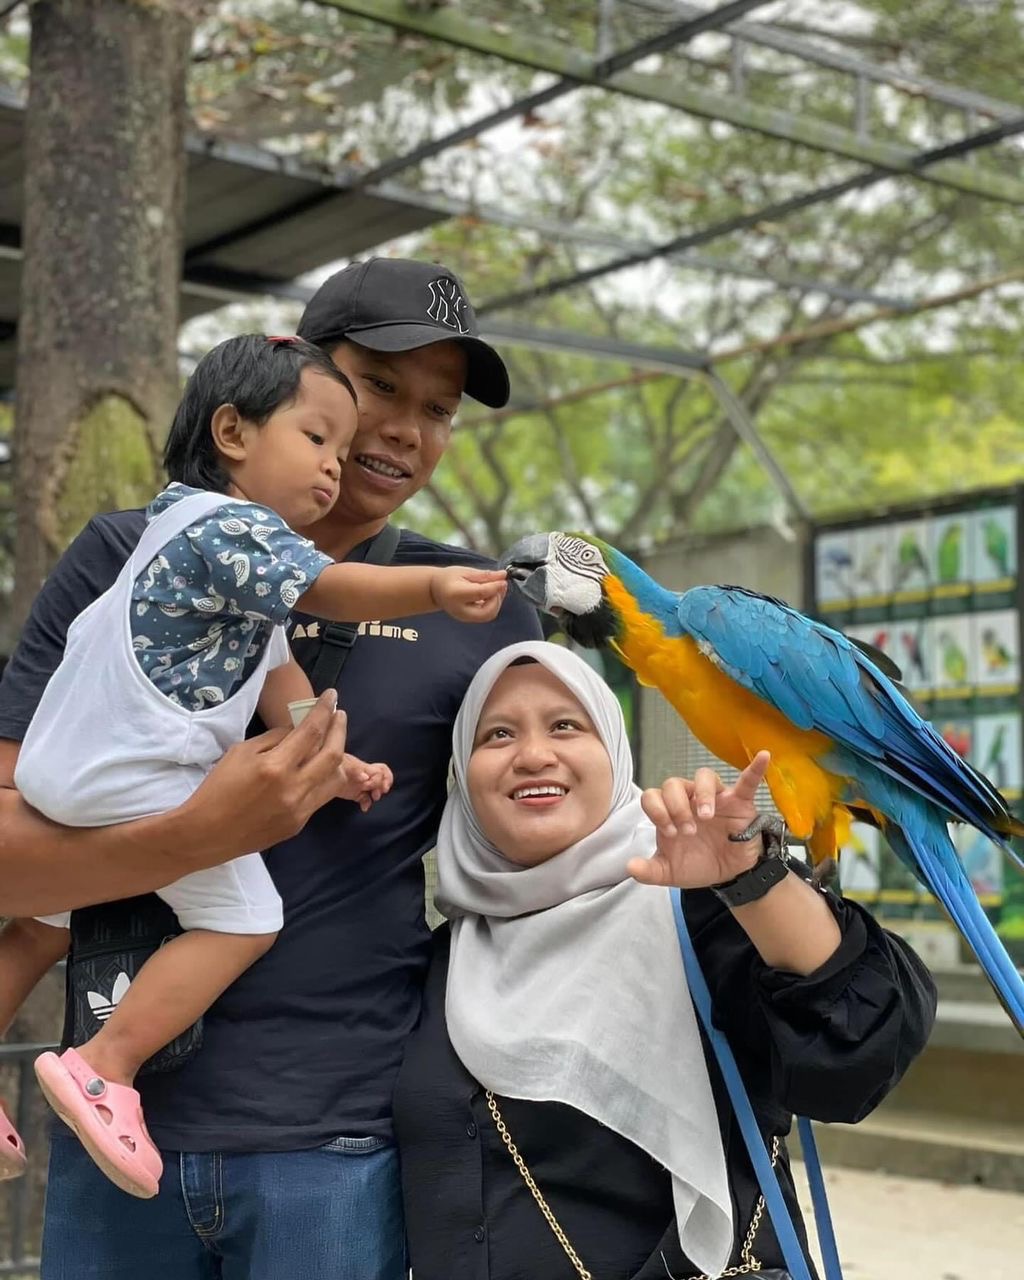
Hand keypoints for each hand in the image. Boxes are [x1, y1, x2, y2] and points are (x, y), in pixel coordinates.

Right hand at [182, 690, 349, 858]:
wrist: (207, 833)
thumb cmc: (218, 788)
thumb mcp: (241, 752)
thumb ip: (275, 739)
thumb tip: (299, 729)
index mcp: (275, 767)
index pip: (311, 732)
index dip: (324, 710)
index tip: (332, 696)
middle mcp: (294, 789)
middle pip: (333, 755)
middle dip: (340, 729)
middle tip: (338, 715)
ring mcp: (300, 810)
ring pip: (336, 779)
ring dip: (338, 757)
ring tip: (332, 743)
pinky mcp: (300, 824)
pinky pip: (321, 796)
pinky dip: (323, 778)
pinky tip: (316, 769)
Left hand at [335, 755, 393, 812]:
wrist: (318, 775)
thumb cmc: (330, 765)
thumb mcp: (341, 763)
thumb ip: (354, 769)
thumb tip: (365, 778)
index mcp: (363, 767)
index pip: (380, 770)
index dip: (380, 779)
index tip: (372, 786)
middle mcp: (364, 775)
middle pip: (382, 778)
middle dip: (383, 786)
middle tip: (377, 795)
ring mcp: (360, 785)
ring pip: (376, 789)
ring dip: (377, 794)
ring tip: (374, 799)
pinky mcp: (355, 794)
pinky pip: (366, 799)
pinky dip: (367, 803)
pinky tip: (364, 808)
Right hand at [430, 566, 507, 621]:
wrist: (435, 590)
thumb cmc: (448, 578)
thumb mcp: (465, 571)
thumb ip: (485, 575)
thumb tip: (503, 575)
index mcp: (456, 594)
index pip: (481, 593)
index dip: (495, 587)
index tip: (503, 580)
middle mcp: (460, 609)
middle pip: (487, 611)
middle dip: (498, 598)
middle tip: (500, 585)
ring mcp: (464, 617)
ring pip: (488, 615)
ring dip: (497, 602)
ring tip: (496, 588)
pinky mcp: (469, 620)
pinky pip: (486, 615)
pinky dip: (493, 605)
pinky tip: (492, 595)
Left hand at [629, 751, 770, 889]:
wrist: (730, 876)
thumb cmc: (697, 864)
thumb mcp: (670, 872)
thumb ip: (649, 871)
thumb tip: (630, 867)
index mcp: (670, 812)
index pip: (653, 796)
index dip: (657, 811)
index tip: (669, 833)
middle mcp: (689, 799)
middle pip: (674, 783)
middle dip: (677, 807)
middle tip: (688, 831)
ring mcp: (715, 798)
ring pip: (704, 776)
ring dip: (702, 794)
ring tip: (706, 816)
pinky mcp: (740, 802)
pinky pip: (747, 782)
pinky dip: (755, 769)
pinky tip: (763, 756)